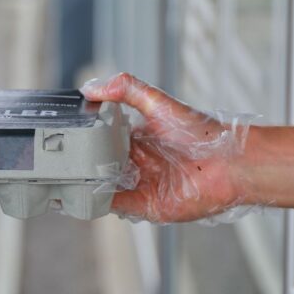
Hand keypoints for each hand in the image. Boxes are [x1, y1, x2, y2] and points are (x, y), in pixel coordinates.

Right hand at [81, 73, 252, 222]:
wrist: (230, 164)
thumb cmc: (203, 134)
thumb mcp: (159, 102)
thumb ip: (126, 89)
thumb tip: (91, 88)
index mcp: (137, 139)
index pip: (103, 139)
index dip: (87, 138)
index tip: (68, 134)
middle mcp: (138, 163)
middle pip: (101, 165)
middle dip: (84, 163)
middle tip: (63, 158)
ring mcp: (141, 185)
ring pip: (105, 186)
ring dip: (89, 183)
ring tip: (68, 175)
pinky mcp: (146, 205)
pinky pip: (116, 205)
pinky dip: (101, 200)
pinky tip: (88, 191)